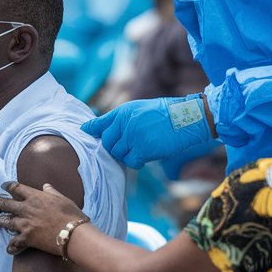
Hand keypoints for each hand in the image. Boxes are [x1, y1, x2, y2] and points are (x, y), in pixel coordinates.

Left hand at [0, 181, 87, 256]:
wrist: (73, 234)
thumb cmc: (71, 215)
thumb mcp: (62, 199)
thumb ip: (52, 192)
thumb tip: (46, 186)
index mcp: (35, 197)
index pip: (16, 188)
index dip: (7, 186)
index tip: (2, 186)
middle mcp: (26, 209)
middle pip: (5, 203)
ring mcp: (24, 224)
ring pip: (5, 221)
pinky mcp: (26, 238)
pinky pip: (14, 242)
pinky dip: (11, 247)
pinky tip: (9, 249)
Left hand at [81, 95, 211, 167]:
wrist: (187, 118)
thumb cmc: (167, 115)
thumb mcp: (141, 110)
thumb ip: (124, 120)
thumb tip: (109, 132)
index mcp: (123, 112)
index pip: (101, 123)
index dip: (92, 129)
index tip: (84, 131)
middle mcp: (124, 123)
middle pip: (108, 143)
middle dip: (116, 148)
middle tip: (130, 148)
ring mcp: (132, 136)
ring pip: (118, 154)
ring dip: (128, 155)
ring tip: (143, 148)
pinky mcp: (142, 149)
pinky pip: (131, 162)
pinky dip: (138, 162)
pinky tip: (147, 155)